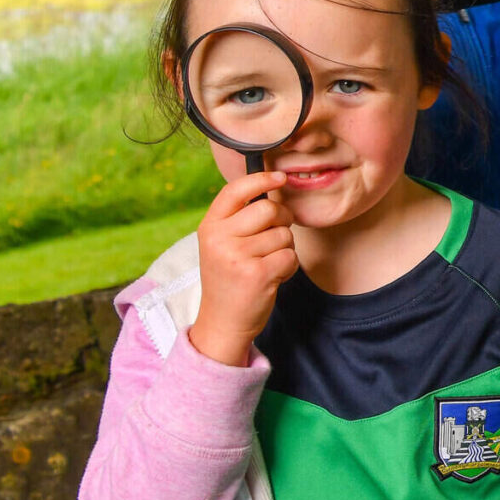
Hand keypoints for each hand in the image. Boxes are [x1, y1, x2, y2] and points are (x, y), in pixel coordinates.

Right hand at [190, 171, 296, 365]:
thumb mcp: (222, 244)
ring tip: (266, 265)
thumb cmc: (230, 278)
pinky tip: (272, 277)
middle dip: (283, 220)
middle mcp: (219, 239)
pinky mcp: (257, 274)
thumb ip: (240, 218)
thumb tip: (273, 186)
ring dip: (284, 249)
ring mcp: (237, 257)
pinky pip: (290, 256)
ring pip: (283, 235)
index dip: (261, 179)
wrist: (222, 322)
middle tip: (276, 238)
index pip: (235, 190)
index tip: (280, 177)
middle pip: (268, 210)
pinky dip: (289, 267)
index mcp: (210, 227)